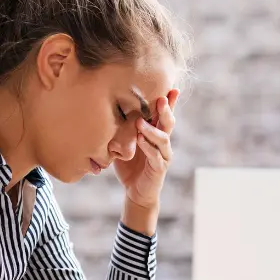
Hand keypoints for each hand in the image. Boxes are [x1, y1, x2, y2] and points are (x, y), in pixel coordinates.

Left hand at [115, 90, 177, 208]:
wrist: (136, 191)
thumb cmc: (130, 165)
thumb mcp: (124, 143)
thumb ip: (123, 129)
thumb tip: (107, 109)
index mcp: (156, 134)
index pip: (164, 115)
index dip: (170, 102)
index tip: (172, 88)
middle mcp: (163, 142)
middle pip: (168, 123)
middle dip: (165, 110)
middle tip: (160, 99)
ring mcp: (163, 156)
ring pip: (163, 139)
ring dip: (152, 129)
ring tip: (140, 122)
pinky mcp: (159, 168)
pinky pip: (156, 156)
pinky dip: (148, 148)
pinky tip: (141, 140)